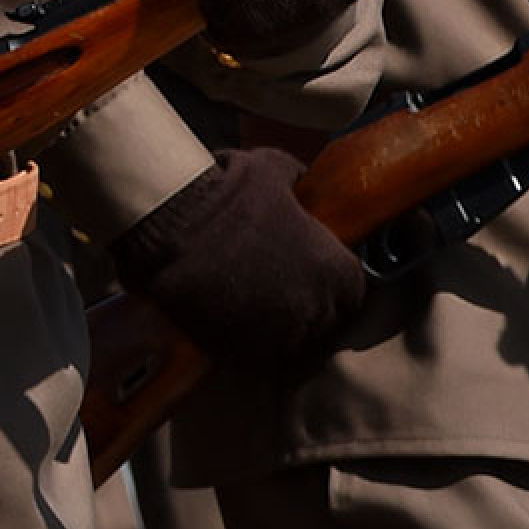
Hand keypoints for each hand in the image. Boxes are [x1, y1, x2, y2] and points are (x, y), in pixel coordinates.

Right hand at [110, 147, 365, 368]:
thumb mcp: (276, 169)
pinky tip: (228, 321)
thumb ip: (299, 182)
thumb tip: (301, 181)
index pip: (352, 296)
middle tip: (277, 292)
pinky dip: (244, 344)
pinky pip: (252, 358)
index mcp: (337, 272)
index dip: (331, 288)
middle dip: (305, 311)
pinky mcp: (241, 354)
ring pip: (289, 345)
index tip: (311, 278)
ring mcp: (280, 336)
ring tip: (251, 310)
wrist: (176, 222)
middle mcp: (317, 310)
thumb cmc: (229, 190)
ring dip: (276, 331)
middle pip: (323, 325)